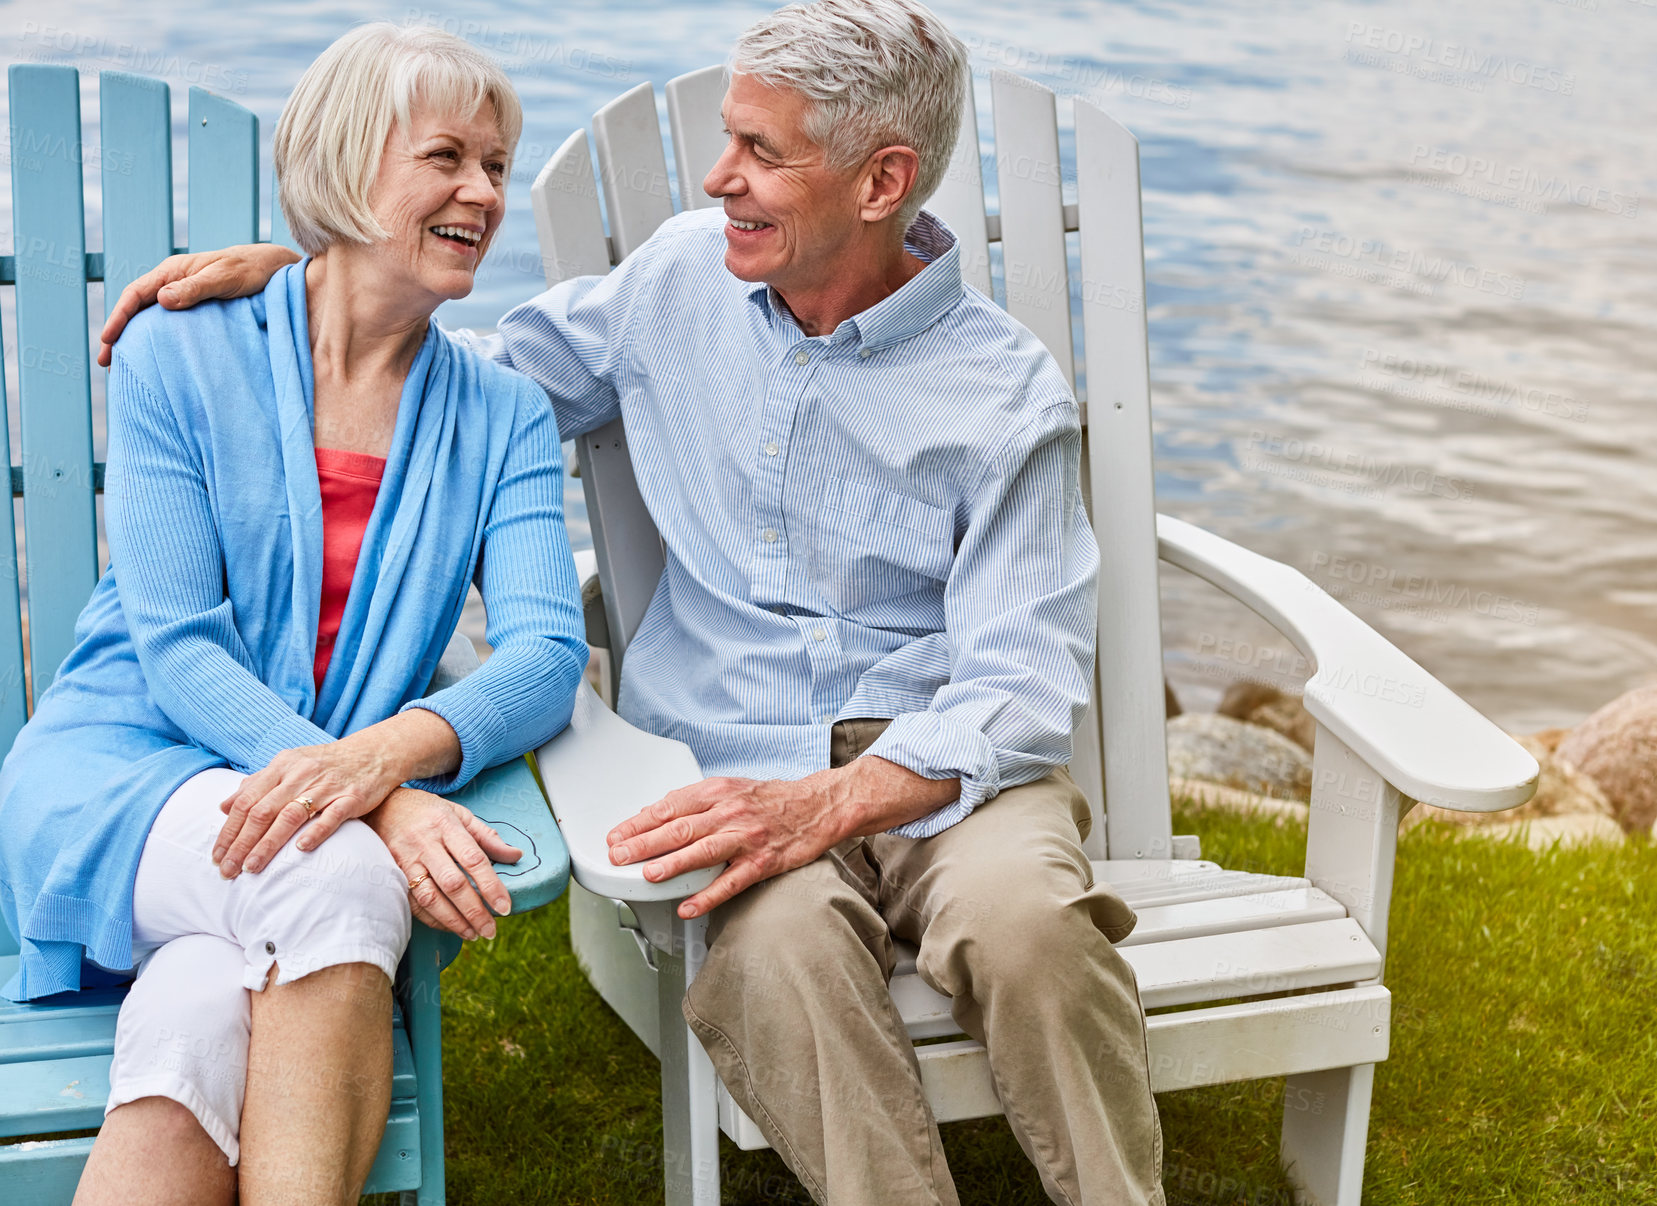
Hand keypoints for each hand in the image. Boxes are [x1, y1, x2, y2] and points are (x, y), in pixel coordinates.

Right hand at [98, 243, 300, 366]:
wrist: (276, 269)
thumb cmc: (253, 269)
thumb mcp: (226, 277)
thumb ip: (197, 288)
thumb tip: (162, 300)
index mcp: (174, 271)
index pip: (136, 294)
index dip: (119, 316)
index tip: (108, 339)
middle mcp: (174, 282)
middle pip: (137, 308)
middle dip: (118, 333)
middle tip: (105, 361)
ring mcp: (184, 296)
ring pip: (150, 318)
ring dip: (135, 338)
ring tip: (124, 365)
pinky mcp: (197, 309)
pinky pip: (169, 325)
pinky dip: (156, 339)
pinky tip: (155, 357)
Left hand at [213, 739, 405, 877]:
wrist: (374, 752)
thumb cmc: (326, 764)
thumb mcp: (289, 765)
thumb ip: (256, 784)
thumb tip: (223, 806)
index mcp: (282, 766)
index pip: (247, 800)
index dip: (229, 829)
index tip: (217, 856)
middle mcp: (301, 775)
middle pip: (263, 811)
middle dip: (241, 843)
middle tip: (227, 870)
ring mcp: (327, 786)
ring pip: (291, 815)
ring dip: (268, 844)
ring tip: (252, 867)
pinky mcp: (352, 797)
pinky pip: (332, 816)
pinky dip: (316, 831)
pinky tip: (301, 849)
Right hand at [365, 787, 522, 939]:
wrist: (381, 806)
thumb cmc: (426, 810)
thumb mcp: (459, 813)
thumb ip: (486, 836)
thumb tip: (516, 855)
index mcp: (446, 825)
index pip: (473, 859)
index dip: (491, 885)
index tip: (505, 906)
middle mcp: (425, 843)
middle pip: (452, 883)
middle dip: (474, 911)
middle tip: (491, 930)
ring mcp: (405, 860)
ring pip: (430, 897)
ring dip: (453, 921)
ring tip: (473, 934)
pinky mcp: (390, 873)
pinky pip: (411, 902)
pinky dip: (432, 918)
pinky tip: (449, 926)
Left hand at [606, 774, 854, 919]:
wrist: (817, 806)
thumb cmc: (771, 800)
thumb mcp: (731, 789)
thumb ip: (696, 803)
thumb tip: (657, 818)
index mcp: (717, 791)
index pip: (670, 806)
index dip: (640, 822)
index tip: (617, 835)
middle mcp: (729, 812)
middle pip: (680, 827)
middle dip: (645, 843)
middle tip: (620, 856)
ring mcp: (746, 838)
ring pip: (703, 851)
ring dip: (672, 864)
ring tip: (647, 875)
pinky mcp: (762, 863)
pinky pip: (731, 882)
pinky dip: (708, 896)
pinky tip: (688, 907)